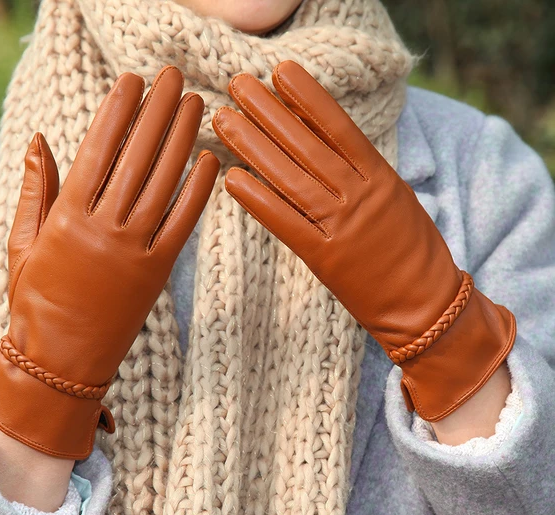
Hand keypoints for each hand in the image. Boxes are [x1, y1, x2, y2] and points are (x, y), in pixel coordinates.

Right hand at [0, 66, 219, 458]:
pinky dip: (198, 192)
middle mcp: (103, 228)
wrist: (61, 361)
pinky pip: (182, 224)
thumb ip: (37, 190)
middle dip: (157, 111)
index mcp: (67, 217)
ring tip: (196, 105)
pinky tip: (211, 160)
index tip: (134, 80)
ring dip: (183, 140)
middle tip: (174, 76)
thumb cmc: (36, 301)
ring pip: (164, 184)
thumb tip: (40, 139)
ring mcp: (133, 251)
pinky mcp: (157, 274)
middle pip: (137, 157)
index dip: (120, 110)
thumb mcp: (24, 243)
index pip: (98, 149)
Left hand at [212, 60, 514, 420]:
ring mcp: (342, 227)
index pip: (339, 128)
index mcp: (381, 178)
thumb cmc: (413, 252)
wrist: (427, 305)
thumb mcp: (397, 200)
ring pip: (291, 178)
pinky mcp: (326, 259)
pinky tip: (233, 178)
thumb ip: (364, 173)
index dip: (308, 98)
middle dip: (269, 112)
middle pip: (307, 146)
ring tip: (225, 121)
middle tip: (238, 85)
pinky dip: (259, 200)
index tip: (281, 72)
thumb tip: (327, 145)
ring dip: (254, 147)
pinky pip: (286, 223)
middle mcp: (360, 196)